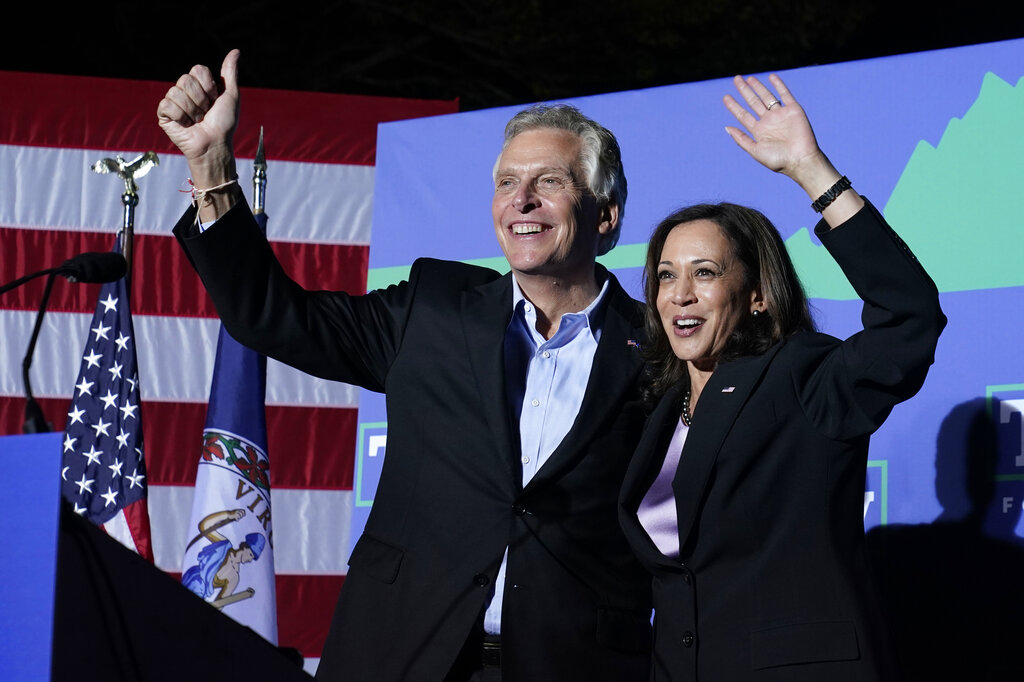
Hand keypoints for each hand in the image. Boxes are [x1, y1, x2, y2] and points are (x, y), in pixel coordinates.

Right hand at [156, 50, 239, 180]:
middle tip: (205, 113)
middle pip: (186, 80)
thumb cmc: (225, 123)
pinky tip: (186, 125)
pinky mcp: (164, 114)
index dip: (208, 86)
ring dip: (191, 110)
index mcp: (200, 84)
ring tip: (196, 121)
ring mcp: (174, 102)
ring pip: (176, 92)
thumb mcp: (232, 96)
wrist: (214, 144)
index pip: (197, 69)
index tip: (215, 99)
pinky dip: (180, 117)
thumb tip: (236, 51)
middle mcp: (185, 90)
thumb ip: (230, 73)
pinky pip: (167, 105)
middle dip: (201, 100)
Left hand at [725, 73, 862, 226]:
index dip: (734, 106)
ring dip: (758, 87)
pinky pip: (785, 94)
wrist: (800, 159)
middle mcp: (769, 121)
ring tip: (748, 78)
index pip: (743, 115)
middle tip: (736, 79)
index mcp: (759, 131)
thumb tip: (726, 127)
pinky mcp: (793, 110)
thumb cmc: (778, 160)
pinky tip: (771, 76)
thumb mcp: (755, 150)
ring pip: (767, 97)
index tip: (725, 97)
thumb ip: (741, 139)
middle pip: (753, 102)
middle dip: (744, 91)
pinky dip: (779, 85)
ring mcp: (781, 115)